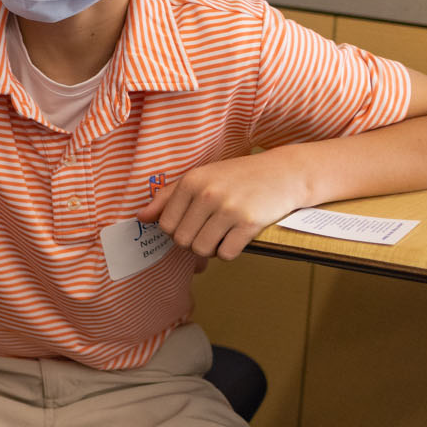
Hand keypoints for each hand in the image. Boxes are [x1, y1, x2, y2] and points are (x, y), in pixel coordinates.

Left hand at [138, 150, 309, 260]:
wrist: (284, 172)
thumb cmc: (239, 177)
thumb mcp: (202, 177)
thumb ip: (168, 197)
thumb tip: (142, 217)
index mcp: (191, 181)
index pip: (165, 225)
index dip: (175, 232)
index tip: (190, 226)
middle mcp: (207, 194)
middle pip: (182, 241)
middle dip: (193, 243)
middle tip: (207, 233)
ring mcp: (229, 209)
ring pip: (202, 250)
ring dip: (210, 250)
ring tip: (220, 236)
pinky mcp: (249, 223)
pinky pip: (226, 254)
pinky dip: (228, 252)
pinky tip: (235, 238)